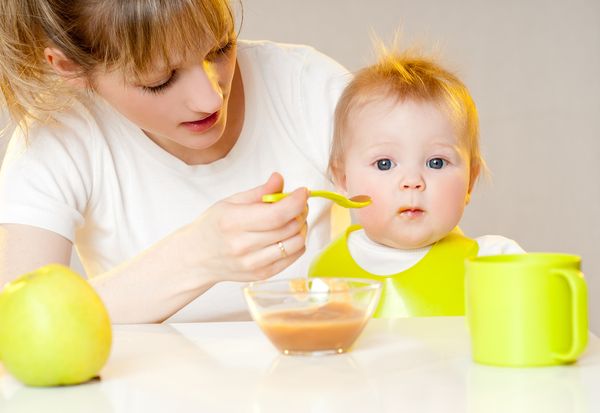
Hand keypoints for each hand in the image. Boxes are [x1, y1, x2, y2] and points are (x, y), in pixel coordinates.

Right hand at [178, 172, 308, 283]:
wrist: (196, 258)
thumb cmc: (213, 227)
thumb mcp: (230, 202)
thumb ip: (259, 192)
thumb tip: (279, 179)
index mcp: (233, 222)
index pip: (276, 215)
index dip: (296, 202)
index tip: (303, 192)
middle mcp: (243, 245)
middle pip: (289, 228)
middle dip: (300, 211)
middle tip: (298, 204)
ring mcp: (253, 263)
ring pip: (295, 243)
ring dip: (301, 228)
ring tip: (293, 220)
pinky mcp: (262, 274)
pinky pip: (293, 257)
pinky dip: (297, 243)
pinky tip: (287, 235)